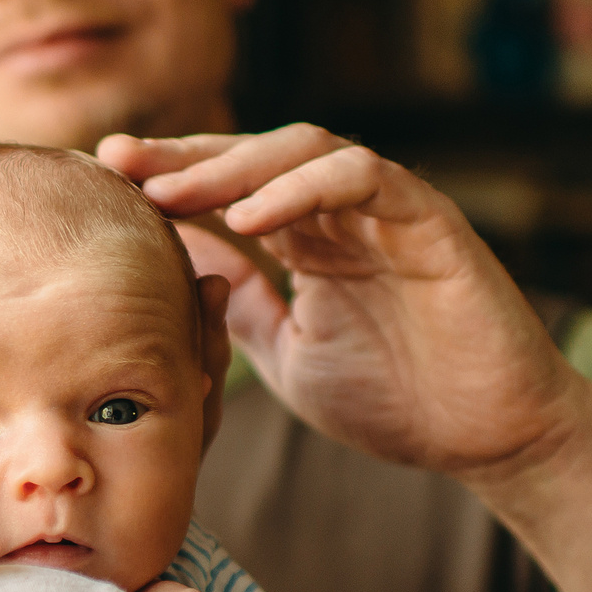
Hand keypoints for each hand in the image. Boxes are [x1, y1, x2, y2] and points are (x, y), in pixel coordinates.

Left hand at [100, 125, 587, 484]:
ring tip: (171, 191)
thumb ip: (238, 307)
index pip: (230, 189)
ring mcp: (389, 209)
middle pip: (254, 156)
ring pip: (304, 150)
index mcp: (310, 239)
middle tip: (118, 162)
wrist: (488, 440)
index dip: (168, 180)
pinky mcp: (430, 220)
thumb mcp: (287, 356)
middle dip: (183, 156)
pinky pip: (363, 176)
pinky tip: (247, 215)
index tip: (103, 184)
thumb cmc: (398, 402)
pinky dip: (302, 188)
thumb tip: (175, 266)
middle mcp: (346, 212)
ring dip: (232, 165)